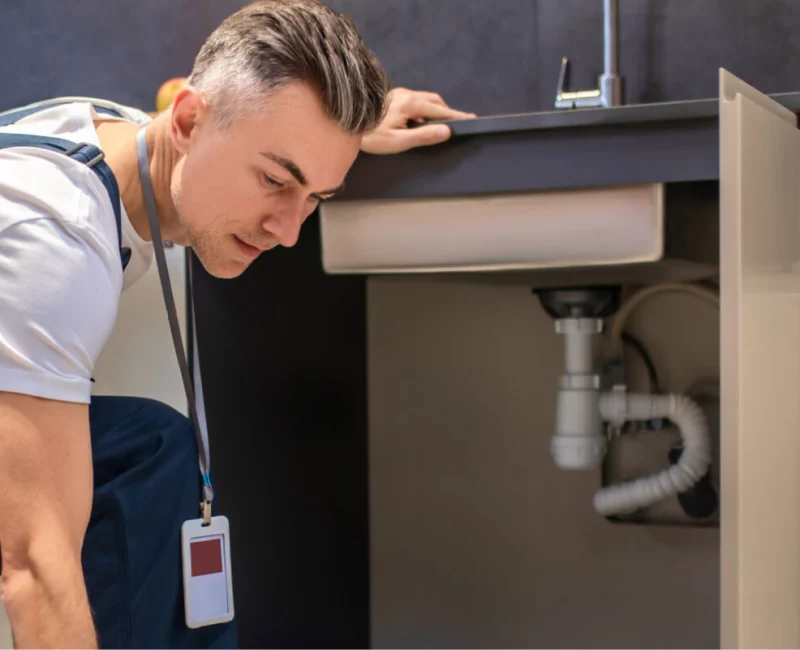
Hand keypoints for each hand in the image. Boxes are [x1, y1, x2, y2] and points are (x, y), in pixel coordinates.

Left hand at [360, 87, 475, 154]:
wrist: (345, 123)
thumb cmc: (371, 136)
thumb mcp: (398, 142)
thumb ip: (423, 136)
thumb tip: (446, 132)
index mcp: (411, 105)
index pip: (441, 111)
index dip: (457, 116)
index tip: (472, 119)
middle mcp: (407, 94)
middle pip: (435, 102)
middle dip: (446, 113)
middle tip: (454, 126)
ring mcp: (399, 93)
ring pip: (425, 99)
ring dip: (434, 111)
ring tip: (434, 127)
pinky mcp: (393, 96)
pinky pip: (415, 100)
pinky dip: (423, 109)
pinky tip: (417, 122)